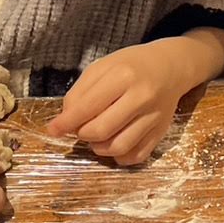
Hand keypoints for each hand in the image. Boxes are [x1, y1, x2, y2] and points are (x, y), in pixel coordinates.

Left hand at [46, 39, 195, 165]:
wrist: (171, 67)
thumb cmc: (131, 65)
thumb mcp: (102, 67)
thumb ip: (80, 92)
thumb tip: (65, 121)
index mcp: (123, 76)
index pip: (88, 107)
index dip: (66, 122)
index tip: (53, 130)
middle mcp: (140, 98)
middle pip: (101, 130)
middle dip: (82, 134)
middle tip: (80, 128)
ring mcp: (153, 117)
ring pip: (118, 147)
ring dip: (98, 148)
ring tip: (96, 137)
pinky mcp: (161, 132)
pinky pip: (136, 156)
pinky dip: (119, 157)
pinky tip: (113, 144)